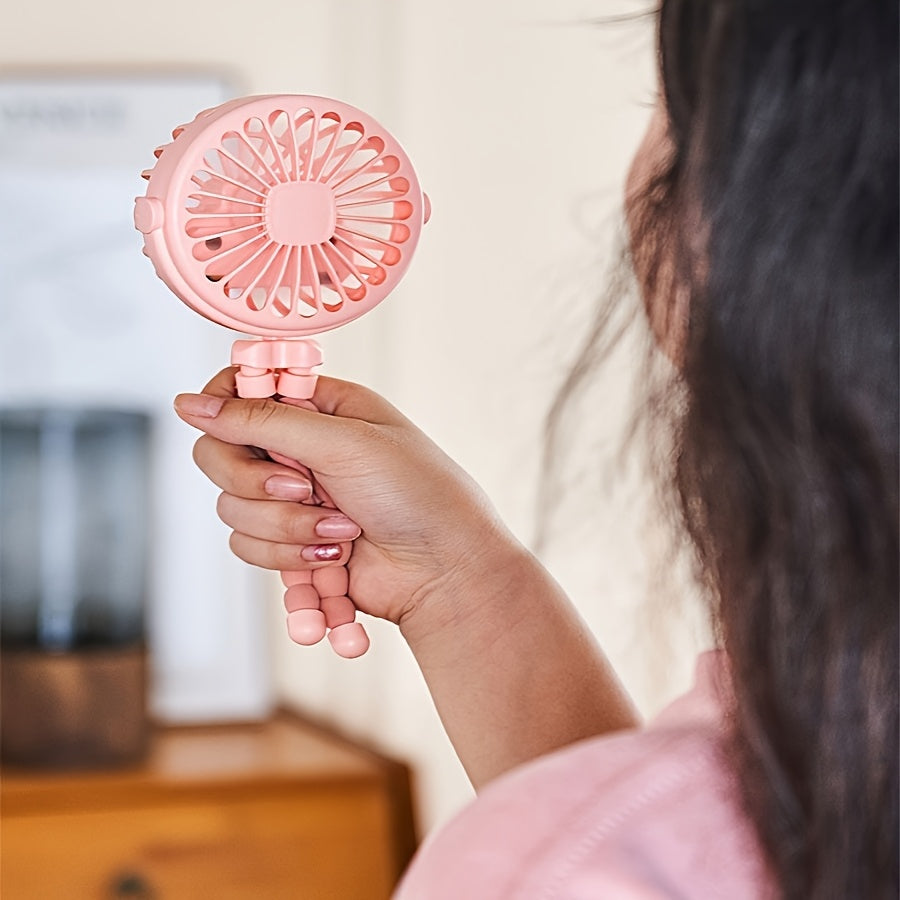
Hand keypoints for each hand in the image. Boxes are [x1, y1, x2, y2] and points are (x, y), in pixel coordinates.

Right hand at [174, 368, 515, 627]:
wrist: (445, 572)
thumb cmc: (418, 494)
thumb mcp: (344, 442)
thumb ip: (263, 420)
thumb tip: (192, 402)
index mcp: (318, 409)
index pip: (241, 391)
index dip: (225, 408)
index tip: (232, 426)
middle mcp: (299, 451)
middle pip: (221, 455)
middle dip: (258, 484)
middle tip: (305, 490)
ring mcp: (294, 500)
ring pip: (233, 510)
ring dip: (286, 528)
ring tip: (341, 532)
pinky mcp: (292, 545)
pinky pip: (250, 548)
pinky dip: (290, 560)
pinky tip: (335, 562)